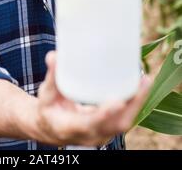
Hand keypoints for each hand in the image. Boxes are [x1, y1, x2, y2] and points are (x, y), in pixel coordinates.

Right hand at [36, 51, 150, 146]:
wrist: (51, 128)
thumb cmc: (49, 109)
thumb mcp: (46, 94)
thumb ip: (52, 76)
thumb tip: (53, 56)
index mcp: (70, 127)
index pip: (91, 124)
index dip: (105, 114)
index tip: (118, 101)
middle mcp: (90, 135)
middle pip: (116, 124)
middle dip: (132, 104)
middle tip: (142, 82)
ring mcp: (102, 134)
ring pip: (124, 122)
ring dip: (137, 102)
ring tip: (145, 80)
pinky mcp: (109, 128)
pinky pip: (125, 118)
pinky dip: (134, 103)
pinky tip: (141, 85)